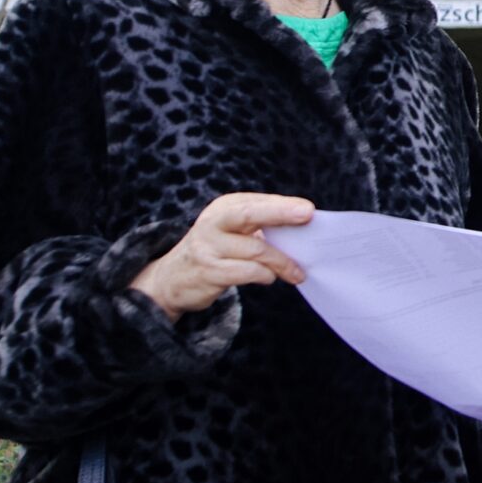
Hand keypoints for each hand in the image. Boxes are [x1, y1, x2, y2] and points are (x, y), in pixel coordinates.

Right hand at [128, 192, 315, 319]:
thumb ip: (261, 228)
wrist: (172, 279)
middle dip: (280, 213)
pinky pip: (247, 272)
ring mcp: (209, 247)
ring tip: (297, 273)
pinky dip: (265, 275)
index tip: (309, 210)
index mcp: (224, 208)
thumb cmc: (216, 252)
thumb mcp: (233, 232)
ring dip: (282, 262)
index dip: (283, 205)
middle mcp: (213, 223)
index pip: (257, 203)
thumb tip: (302, 231)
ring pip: (256, 250)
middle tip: (307, 216)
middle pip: (250, 214)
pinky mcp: (209, 271)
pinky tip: (270, 278)